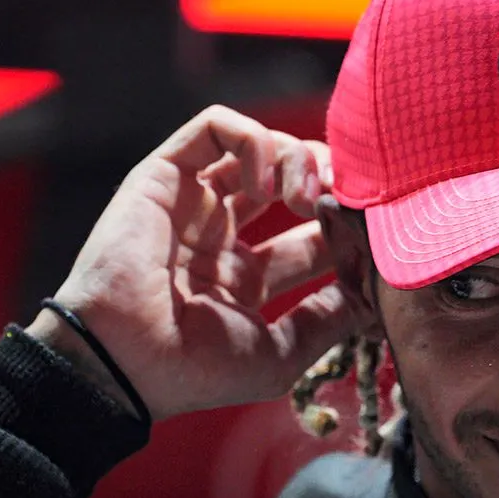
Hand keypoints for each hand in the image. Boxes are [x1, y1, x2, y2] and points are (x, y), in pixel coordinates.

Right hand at [28, 105, 356, 420]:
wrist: (122, 360)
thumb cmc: (193, 369)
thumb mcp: (279, 354)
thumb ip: (328, 320)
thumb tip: (376, 294)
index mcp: (244, 280)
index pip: (312, 238)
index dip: (345, 231)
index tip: (371, 239)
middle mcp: (220, 237)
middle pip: (293, 185)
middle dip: (330, 186)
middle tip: (349, 203)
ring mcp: (193, 204)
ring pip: (260, 147)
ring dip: (298, 159)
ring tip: (308, 197)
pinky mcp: (165, 174)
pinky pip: (215, 127)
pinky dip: (253, 141)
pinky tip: (268, 184)